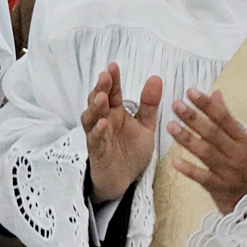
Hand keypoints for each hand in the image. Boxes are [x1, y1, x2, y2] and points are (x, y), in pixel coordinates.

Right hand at [81, 64, 161, 203]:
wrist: (124, 180)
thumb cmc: (131, 150)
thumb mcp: (146, 125)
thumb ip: (149, 104)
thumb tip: (156, 77)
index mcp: (116, 111)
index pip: (113, 91)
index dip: (113, 79)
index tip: (113, 66)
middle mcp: (104, 120)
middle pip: (98, 100)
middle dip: (101, 88)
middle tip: (105, 76)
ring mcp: (98, 135)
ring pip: (91, 118)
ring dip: (95, 107)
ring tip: (102, 97)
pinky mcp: (97, 151)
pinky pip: (94, 140)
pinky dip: (97, 132)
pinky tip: (103, 124)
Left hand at [168, 88, 246, 214]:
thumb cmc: (246, 167)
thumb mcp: (242, 141)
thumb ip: (227, 119)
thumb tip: (216, 94)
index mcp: (242, 140)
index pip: (224, 118)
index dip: (206, 105)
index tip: (191, 92)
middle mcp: (236, 154)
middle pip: (213, 133)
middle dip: (193, 118)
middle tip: (176, 105)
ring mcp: (228, 172)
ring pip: (206, 153)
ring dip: (188, 139)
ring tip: (171, 126)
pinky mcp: (220, 188)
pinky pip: (203, 178)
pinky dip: (189, 170)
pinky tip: (174, 161)